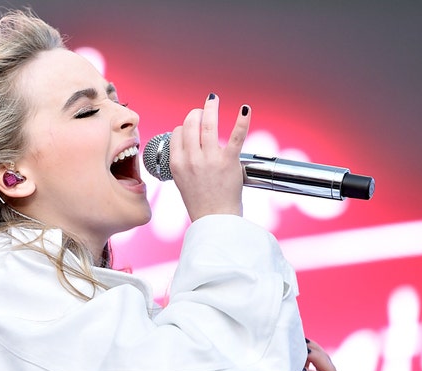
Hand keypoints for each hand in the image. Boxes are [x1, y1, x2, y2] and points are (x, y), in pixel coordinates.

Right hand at [169, 94, 249, 219]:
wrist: (215, 220)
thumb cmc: (201, 202)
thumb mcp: (182, 180)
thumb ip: (184, 161)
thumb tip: (189, 143)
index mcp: (177, 163)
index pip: (178, 133)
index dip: (185, 127)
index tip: (192, 129)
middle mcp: (191, 159)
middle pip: (190, 124)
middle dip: (196, 114)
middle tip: (202, 111)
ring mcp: (210, 159)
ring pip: (208, 125)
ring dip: (211, 108)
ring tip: (213, 99)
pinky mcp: (229, 162)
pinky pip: (235, 137)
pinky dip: (242, 121)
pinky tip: (244, 109)